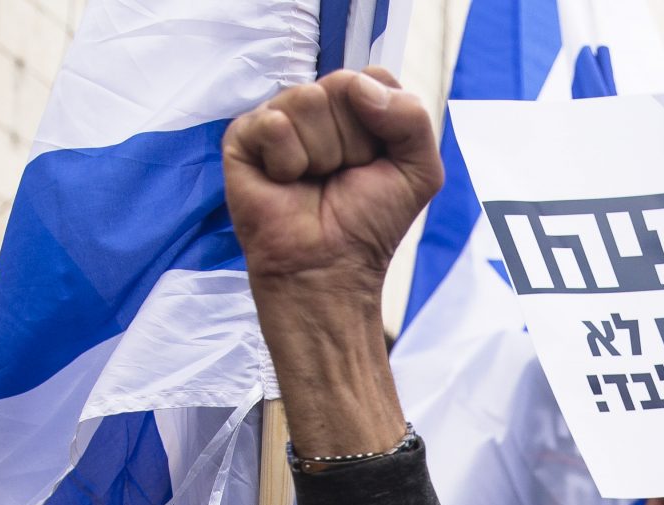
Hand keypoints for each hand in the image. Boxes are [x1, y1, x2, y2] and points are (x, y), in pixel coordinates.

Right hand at [224, 69, 442, 326]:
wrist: (328, 268)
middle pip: (342, 86)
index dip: (382, 122)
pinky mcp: (244, 136)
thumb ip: (412, 117)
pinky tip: (284, 183)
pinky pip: (274, 123)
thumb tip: (358, 86)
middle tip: (340, 178)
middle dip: (353, 143)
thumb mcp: (419, 171)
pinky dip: (287, 162)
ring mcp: (278, 118)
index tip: (375, 161)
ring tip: (312, 183)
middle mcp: (317, 107)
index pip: (373, 78)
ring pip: (309, 100)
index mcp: (356, 108)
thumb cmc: (368, 224)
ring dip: (321, 156)